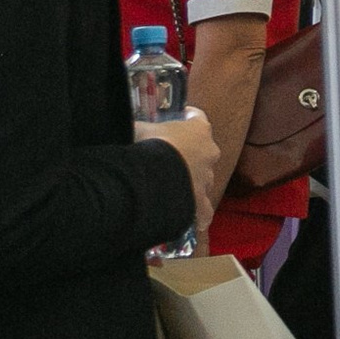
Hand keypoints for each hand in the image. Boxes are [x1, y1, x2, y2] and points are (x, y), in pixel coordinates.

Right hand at [143, 106, 220, 243]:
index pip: (197, 118)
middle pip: (202, 151)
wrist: (153, 179)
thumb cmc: (147, 147)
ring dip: (191, 182)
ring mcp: (206, 179)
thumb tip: (130, 128)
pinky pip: (204, 211)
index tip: (182, 118)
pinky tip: (192, 220)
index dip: (189, 119)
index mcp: (198, 130)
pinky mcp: (201, 203)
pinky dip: (198, 215)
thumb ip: (141, 128)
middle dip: (189, 154)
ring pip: (202, 179)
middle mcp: (209, 153)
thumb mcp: (139, 129)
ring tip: (173, 189)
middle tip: (170, 158)